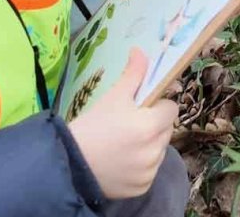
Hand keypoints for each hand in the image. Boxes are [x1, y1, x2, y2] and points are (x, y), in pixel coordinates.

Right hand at [68, 49, 177, 198]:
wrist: (69, 164)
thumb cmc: (91, 126)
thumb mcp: (112, 97)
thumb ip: (133, 74)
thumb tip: (141, 51)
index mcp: (151, 125)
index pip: (170, 109)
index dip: (157, 105)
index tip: (141, 107)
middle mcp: (155, 150)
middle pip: (166, 130)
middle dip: (153, 124)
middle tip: (129, 124)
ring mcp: (149, 171)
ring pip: (158, 150)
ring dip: (148, 145)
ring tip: (122, 143)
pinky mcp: (142, 187)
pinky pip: (149, 171)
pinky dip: (140, 166)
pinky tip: (121, 161)